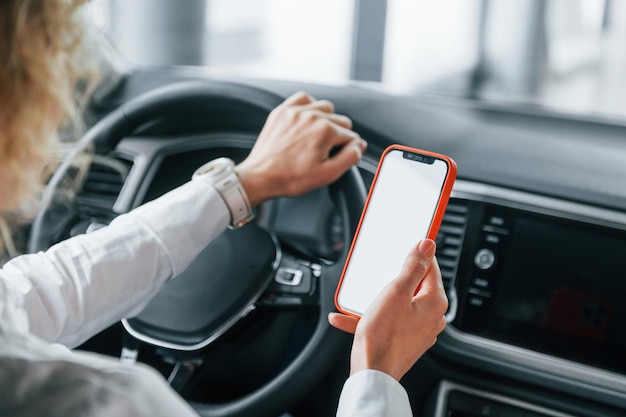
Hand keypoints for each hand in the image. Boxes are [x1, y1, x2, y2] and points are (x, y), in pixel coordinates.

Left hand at [235, 91, 366, 206]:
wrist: (260, 177)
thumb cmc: (290, 178)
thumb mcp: (327, 175)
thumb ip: (349, 158)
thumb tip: (359, 145)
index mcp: (325, 131)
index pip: (350, 136)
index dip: (348, 150)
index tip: (339, 158)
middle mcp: (311, 116)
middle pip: (341, 121)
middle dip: (339, 136)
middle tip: (327, 152)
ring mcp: (295, 111)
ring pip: (325, 107)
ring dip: (327, 120)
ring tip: (319, 137)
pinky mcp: (282, 111)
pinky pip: (303, 98)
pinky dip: (309, 106)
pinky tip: (307, 120)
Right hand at [328, 239, 447, 380]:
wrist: (372, 374)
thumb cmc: (383, 337)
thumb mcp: (395, 292)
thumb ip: (413, 267)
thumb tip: (427, 246)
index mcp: (434, 301)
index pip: (431, 266)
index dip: (416, 254)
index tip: (405, 246)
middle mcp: (432, 316)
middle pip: (414, 285)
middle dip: (392, 280)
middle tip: (379, 278)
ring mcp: (419, 330)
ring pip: (399, 303)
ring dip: (377, 300)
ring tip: (361, 302)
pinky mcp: (405, 340)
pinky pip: (389, 321)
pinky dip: (372, 317)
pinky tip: (349, 317)